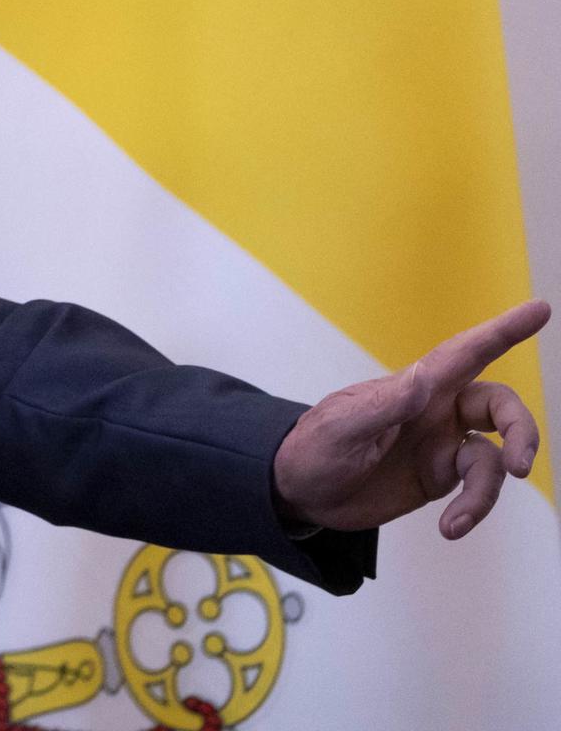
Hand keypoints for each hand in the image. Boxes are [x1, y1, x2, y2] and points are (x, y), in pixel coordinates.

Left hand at [271, 299, 549, 537]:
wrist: (300, 492)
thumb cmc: (313, 449)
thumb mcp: (340, 429)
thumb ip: (382, 406)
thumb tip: (423, 379)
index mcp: (413, 387)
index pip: (464, 353)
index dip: (503, 331)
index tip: (540, 309)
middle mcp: (436, 410)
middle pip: (499, 406)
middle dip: (521, 431)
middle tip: (519, 464)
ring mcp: (442, 444)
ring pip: (494, 456)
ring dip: (486, 491)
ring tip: (457, 520)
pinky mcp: (440, 477)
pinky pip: (477, 489)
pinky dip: (472, 510)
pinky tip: (450, 528)